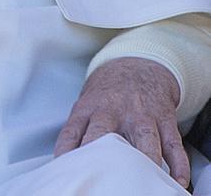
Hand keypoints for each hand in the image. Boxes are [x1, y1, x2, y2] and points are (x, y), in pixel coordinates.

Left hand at [54, 56, 189, 188]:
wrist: (139, 64)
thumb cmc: (109, 91)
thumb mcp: (87, 102)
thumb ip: (79, 129)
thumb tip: (67, 161)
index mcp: (90, 107)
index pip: (72, 131)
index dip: (66, 151)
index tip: (66, 169)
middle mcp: (114, 110)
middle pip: (103, 132)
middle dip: (100, 153)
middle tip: (101, 173)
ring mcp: (141, 115)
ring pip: (144, 139)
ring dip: (145, 160)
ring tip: (143, 179)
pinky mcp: (164, 120)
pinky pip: (173, 145)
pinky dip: (178, 165)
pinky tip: (177, 181)